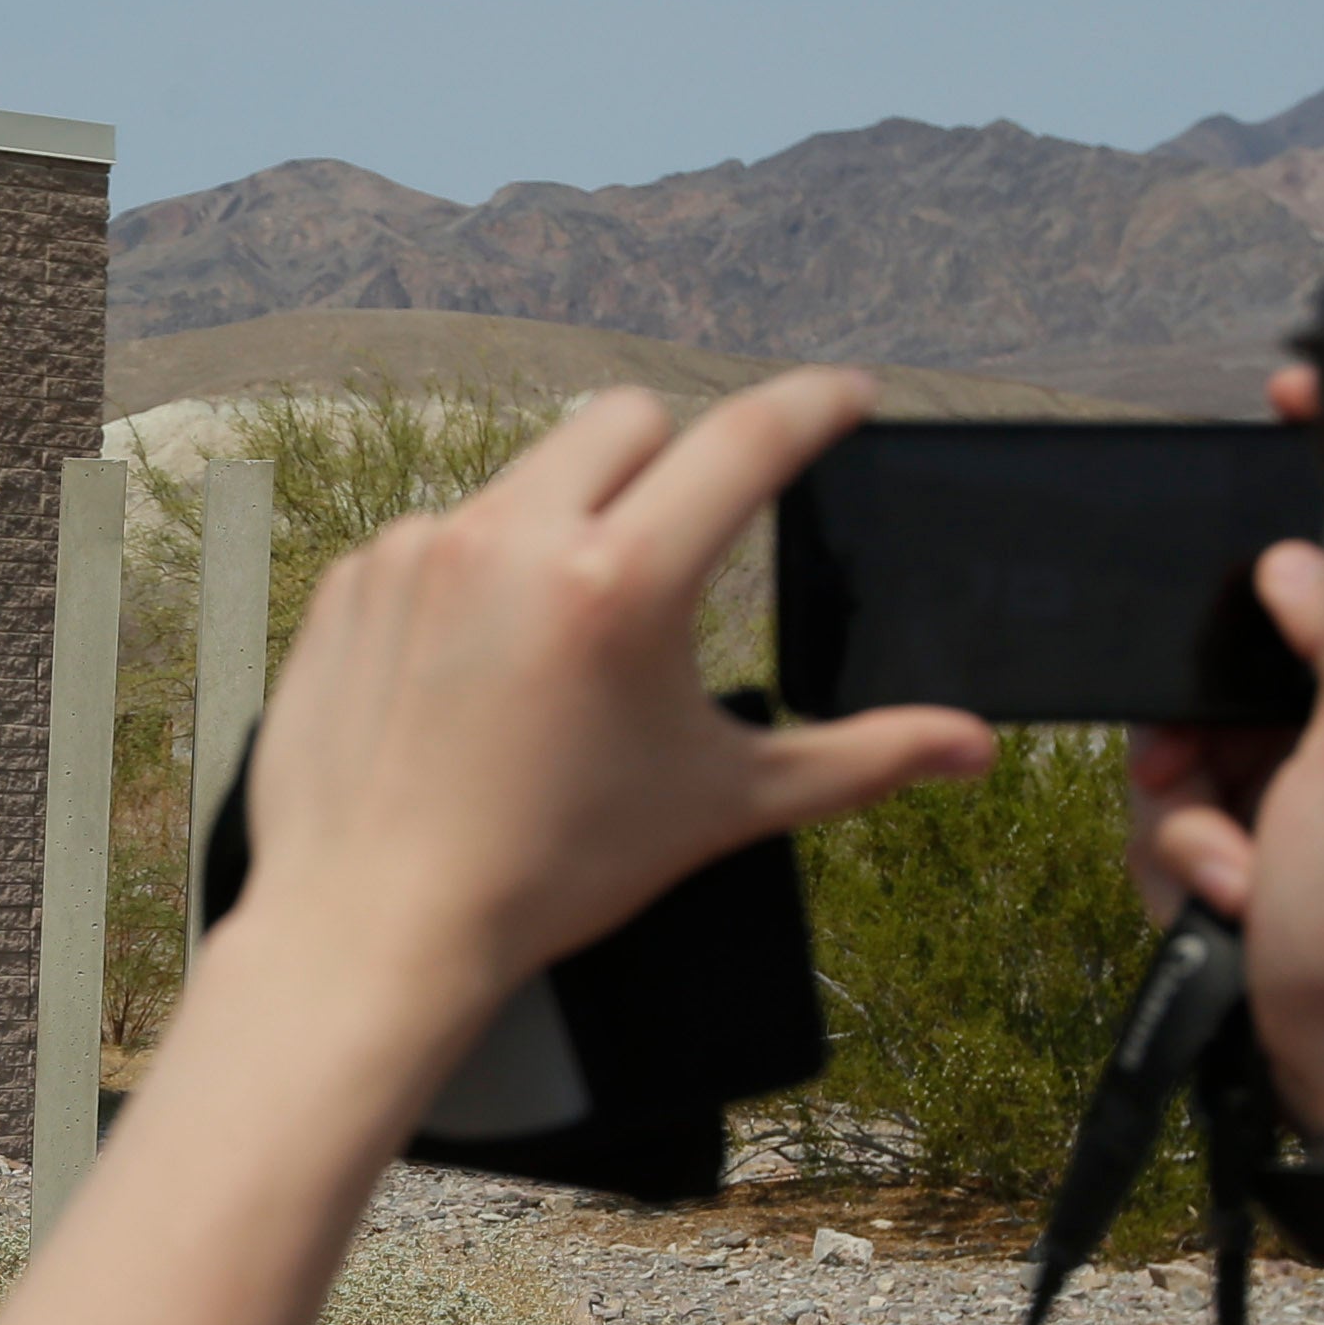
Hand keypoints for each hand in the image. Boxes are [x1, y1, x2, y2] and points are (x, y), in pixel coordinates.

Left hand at [234, 371, 991, 993]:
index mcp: (618, 583)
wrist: (375, 928)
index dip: (813, 405)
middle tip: (680, 543)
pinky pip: (439, 532)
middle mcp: (512, 541)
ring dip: (564, 521)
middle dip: (671, 461)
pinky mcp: (355, 578)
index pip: (745, 440)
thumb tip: (968, 747)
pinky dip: (474, 574)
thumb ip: (858, 760)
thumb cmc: (549, 872)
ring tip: (563, 638)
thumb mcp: (721, 807)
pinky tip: (478, 664)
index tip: (842, 397)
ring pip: (526, 475)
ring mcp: (420, 551)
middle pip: (628, 421)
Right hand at [1123, 366, 1323, 1132]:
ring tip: (1221, 847)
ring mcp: (1263, 793)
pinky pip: (1149, 822)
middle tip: (1190, 745)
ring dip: (1177, 800)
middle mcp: (1322, 731)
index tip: (1279, 387)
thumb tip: (1290, 563)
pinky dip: (1180, 860)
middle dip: (1186, 707)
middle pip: (1218, 653)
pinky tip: (1230, 895)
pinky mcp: (1206, 855)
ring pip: (1167, 738)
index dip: (1301, 471)